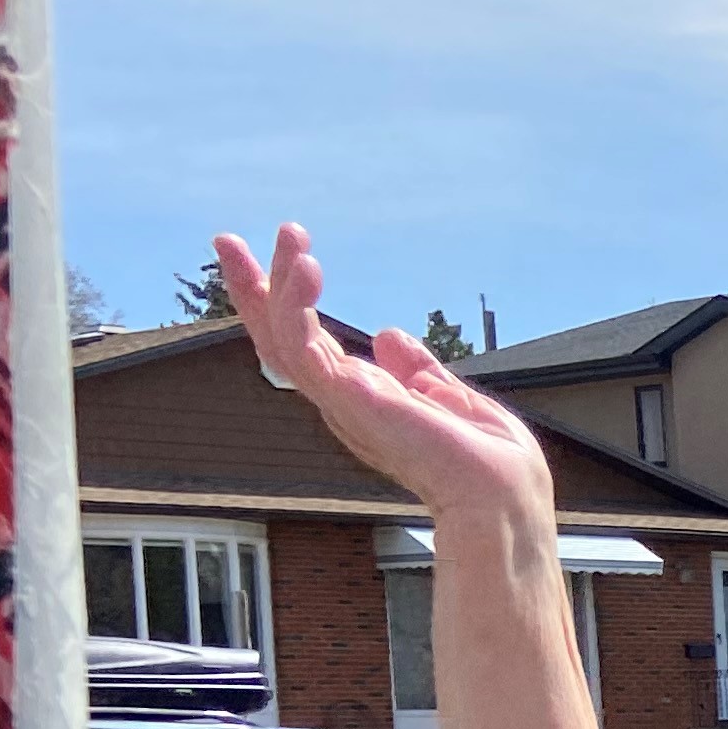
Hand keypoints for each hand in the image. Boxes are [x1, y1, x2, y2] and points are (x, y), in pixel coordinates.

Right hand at [212, 224, 550, 518]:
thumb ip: (419, 372)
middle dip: (253, 290)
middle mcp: (342, 402)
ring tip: (289, 233)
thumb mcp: (454, 402)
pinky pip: (301, 342)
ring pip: (282, 335)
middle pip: (279, 339)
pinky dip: (295, 302)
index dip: (291, 304)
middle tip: (226, 240)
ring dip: (273, 283)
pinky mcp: (345, 397)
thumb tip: (386, 335)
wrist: (501, 494)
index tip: (291, 257)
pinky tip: (308, 267)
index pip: (311, 348)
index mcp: (365, 401)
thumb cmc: (489, 464)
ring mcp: (339, 402)